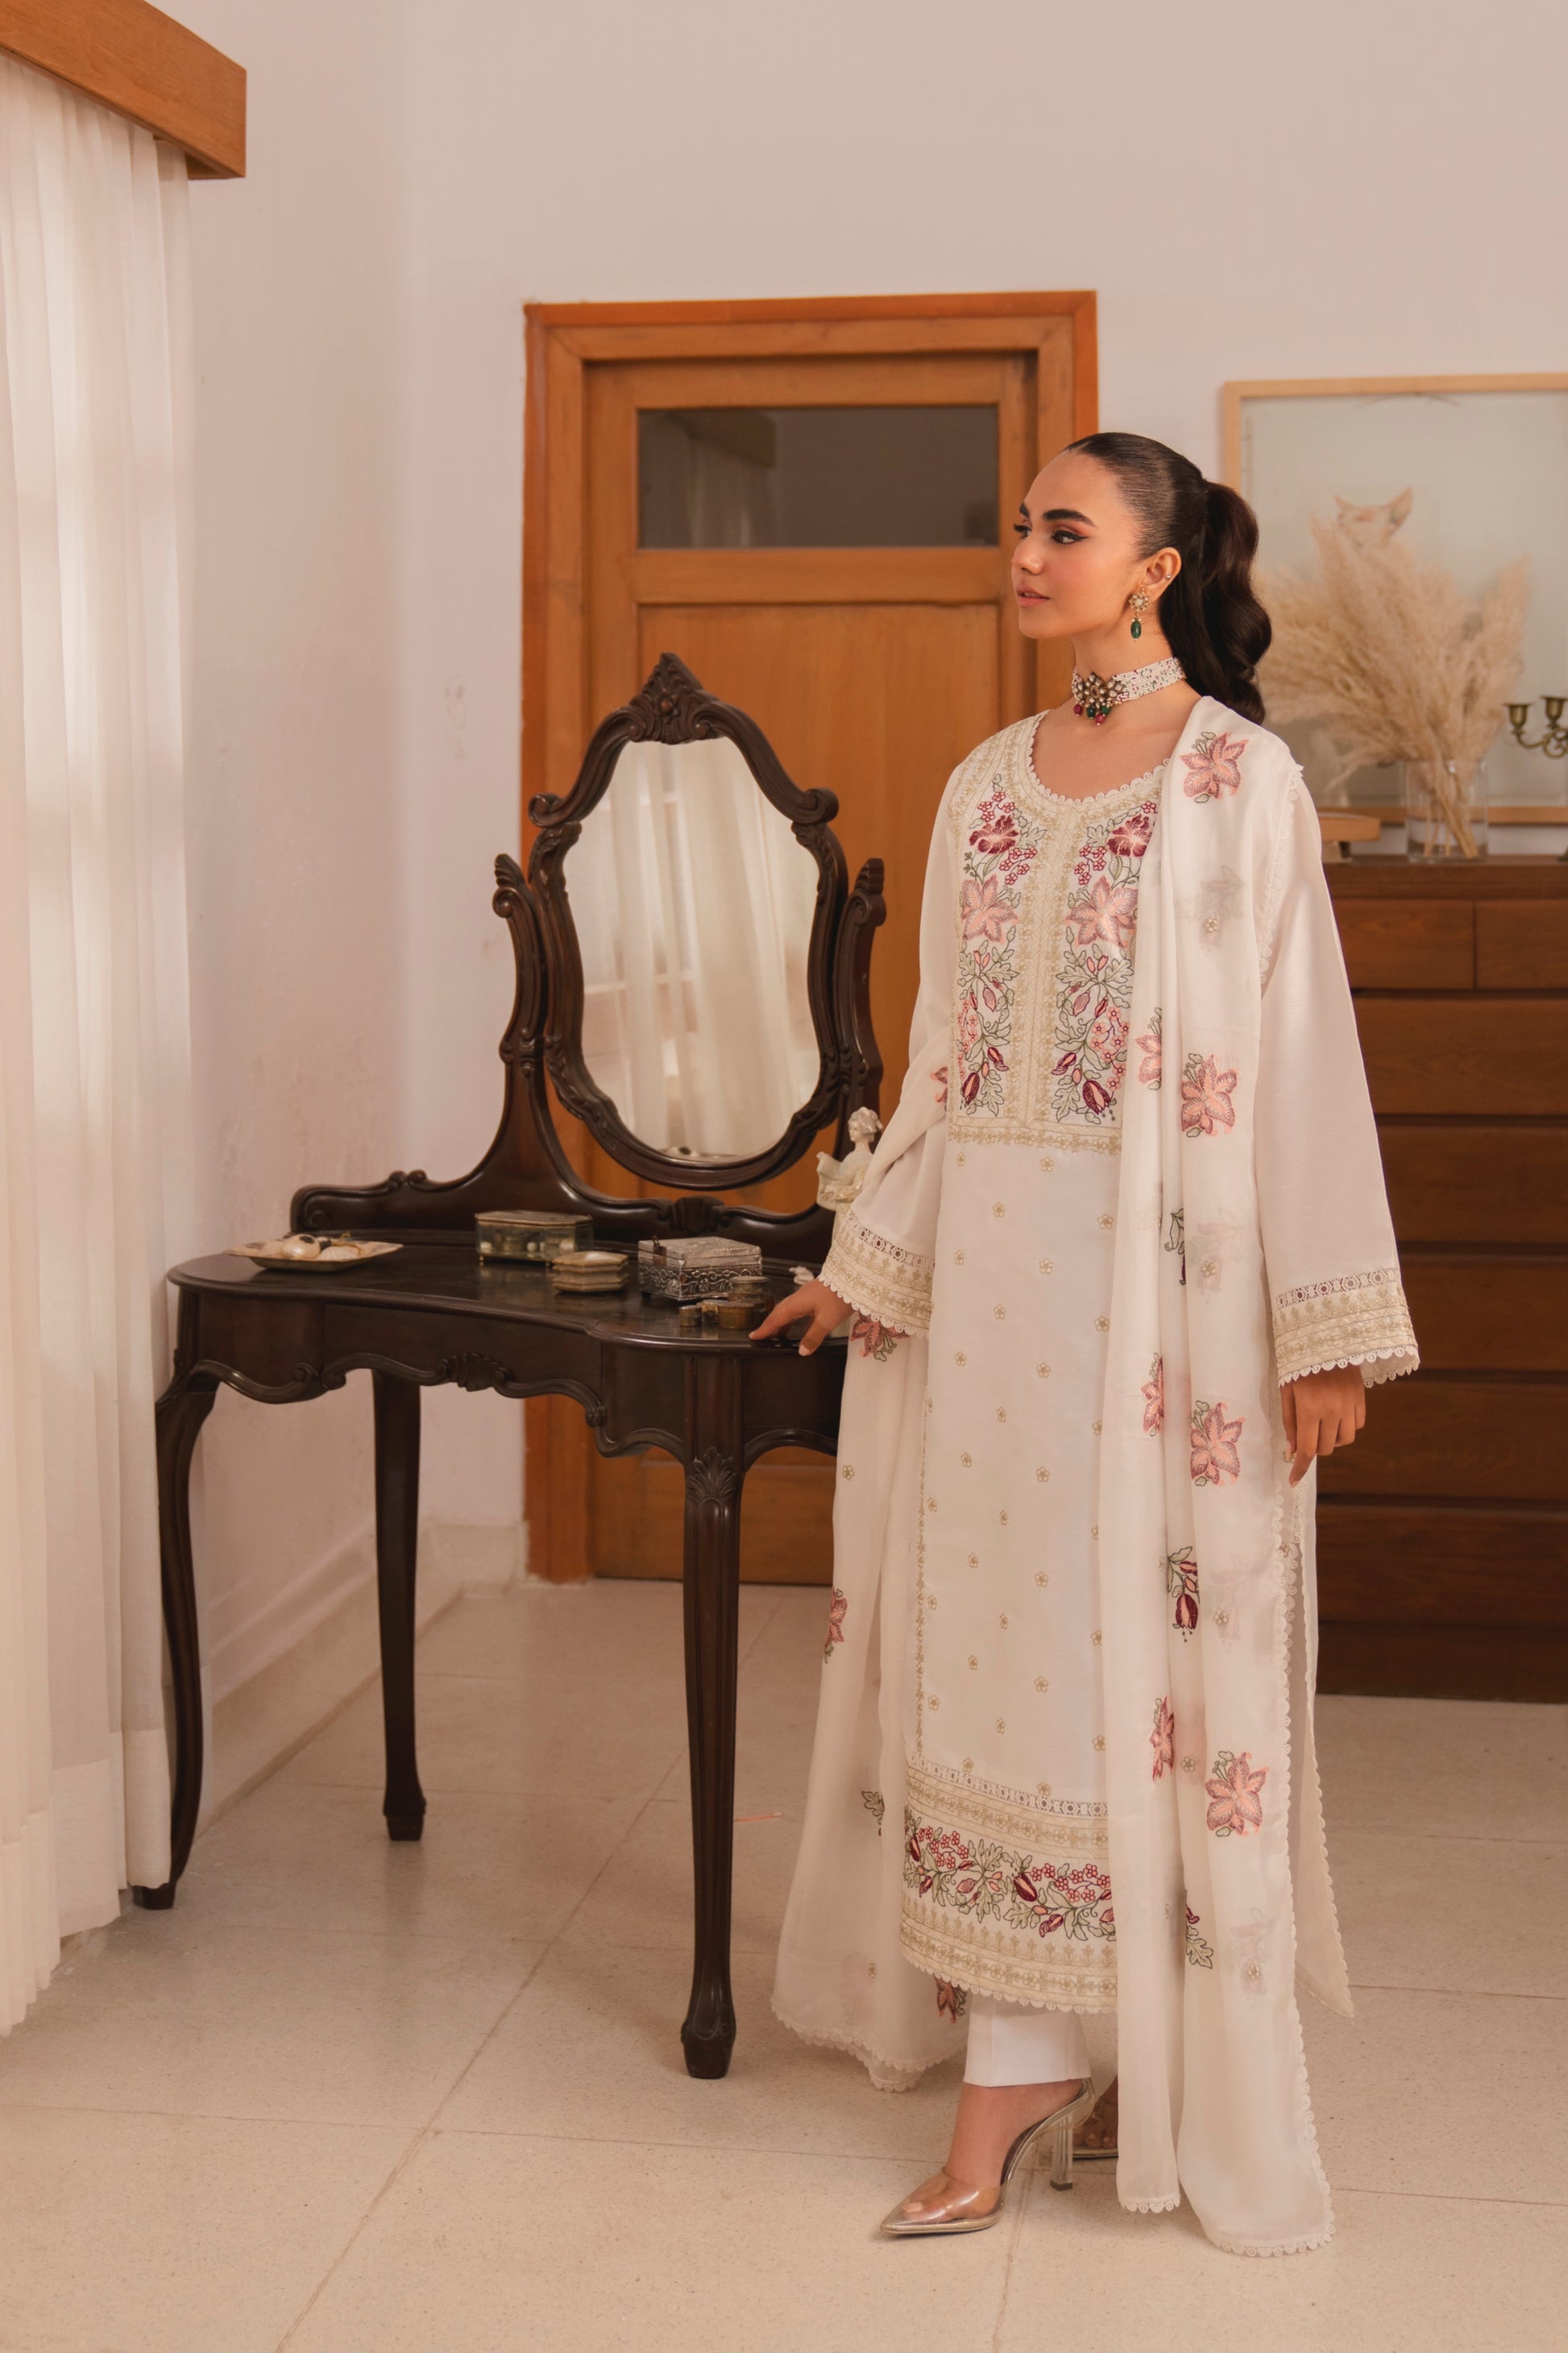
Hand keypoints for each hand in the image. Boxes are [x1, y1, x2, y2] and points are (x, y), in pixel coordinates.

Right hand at [750, 1278, 849, 1354]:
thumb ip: (813, 1337)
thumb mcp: (826, 1321)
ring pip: (789, 1311)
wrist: (853, 1278)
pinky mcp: (815, 1296)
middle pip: (779, 1313)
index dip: (765, 1329)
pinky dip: (794, 1320)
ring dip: (782, 1323)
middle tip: (762, 1337)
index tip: (753, 1336)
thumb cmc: (838, 1298)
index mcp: (796, 1304)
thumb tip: (801, 1352)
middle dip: (770, 1325)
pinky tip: (799, 1328)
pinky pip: (799, 1310)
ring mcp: (807, 1296)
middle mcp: (798, 1299)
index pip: (776, 1318)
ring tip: (778, 1335)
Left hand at [1281, 1365, 1365, 1485]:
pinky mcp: (1362, 1399)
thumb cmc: (1299, 1364)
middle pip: (1326, 1448)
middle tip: (1306, 1431)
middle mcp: (1333, 1411)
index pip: (1306, 1449)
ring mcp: (1350, 1406)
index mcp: (1310, 1408)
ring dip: (1331, 1438)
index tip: (1294, 1481)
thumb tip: (1292, 1451)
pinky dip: (1346, 1427)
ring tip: (1322, 1423)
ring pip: (1344, 1440)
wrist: (1327, 1338)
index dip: (1300, 1468)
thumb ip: (1289, 1422)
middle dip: (1313, 1446)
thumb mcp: (1287, 1390)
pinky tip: (1336, 1414)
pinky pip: (1358, 1426)